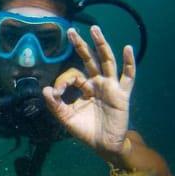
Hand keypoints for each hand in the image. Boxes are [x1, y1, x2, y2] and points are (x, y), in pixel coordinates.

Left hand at [43, 26, 135, 153]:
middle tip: (71, 31)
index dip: (63, 80)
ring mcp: (111, 87)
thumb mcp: (66, 118)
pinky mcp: (122, 94)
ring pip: (106, 61)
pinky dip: (129, 62)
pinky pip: (128, 76)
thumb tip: (46, 89)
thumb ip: (55, 105)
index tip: (57, 92)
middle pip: (89, 59)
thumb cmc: (86, 131)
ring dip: (101, 45)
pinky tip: (127, 48)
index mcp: (84, 88)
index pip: (73, 74)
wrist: (104, 146)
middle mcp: (97, 83)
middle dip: (81, 45)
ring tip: (95, 29)